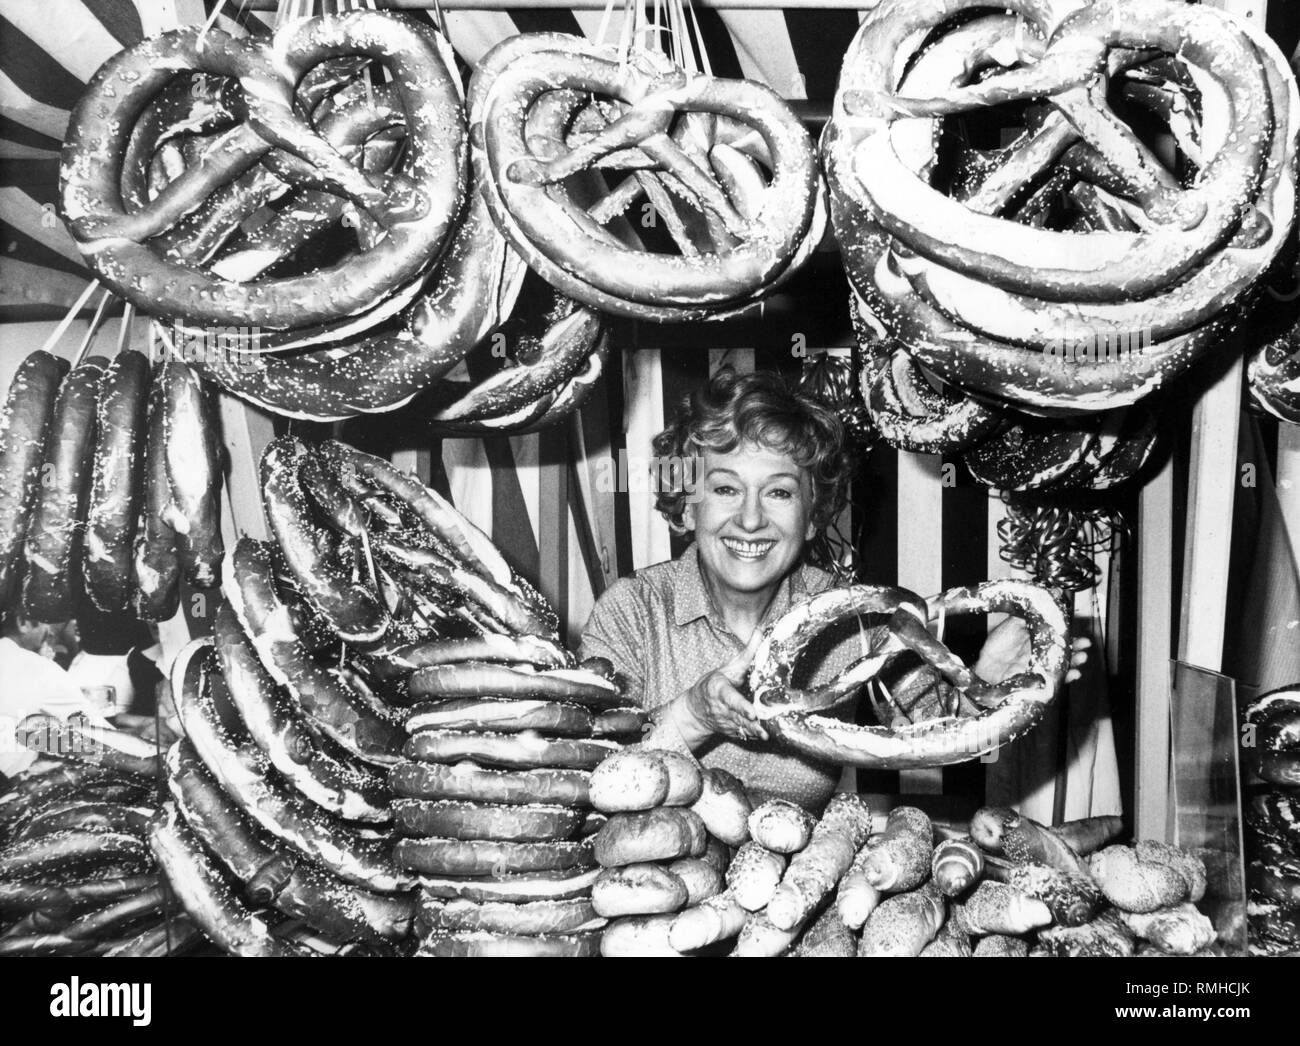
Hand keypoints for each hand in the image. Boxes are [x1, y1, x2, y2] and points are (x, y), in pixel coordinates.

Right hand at [678, 629, 768, 744]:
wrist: (695, 712)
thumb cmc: (711, 686)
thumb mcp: (727, 668)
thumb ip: (746, 654)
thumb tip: (762, 632)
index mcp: (720, 692)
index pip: (731, 699)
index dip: (741, 706)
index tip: (752, 713)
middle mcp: (723, 709)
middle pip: (739, 717)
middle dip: (752, 724)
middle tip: (765, 729)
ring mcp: (727, 723)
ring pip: (743, 729)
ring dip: (755, 733)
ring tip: (767, 735)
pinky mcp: (733, 732)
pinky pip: (744, 736)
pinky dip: (754, 737)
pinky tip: (766, 737)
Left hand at [973, 616, 1089, 684]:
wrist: (985, 670)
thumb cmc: (996, 649)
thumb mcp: (1011, 625)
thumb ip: (1025, 615)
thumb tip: (1037, 599)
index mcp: (1035, 637)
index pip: (1056, 633)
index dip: (1068, 632)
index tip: (1076, 628)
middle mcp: (1040, 651)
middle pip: (1063, 648)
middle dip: (1076, 646)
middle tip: (1083, 644)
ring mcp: (1040, 665)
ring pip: (1063, 662)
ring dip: (1074, 660)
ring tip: (1080, 657)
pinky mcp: (1038, 679)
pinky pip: (1056, 679)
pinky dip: (1066, 677)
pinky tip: (1072, 673)